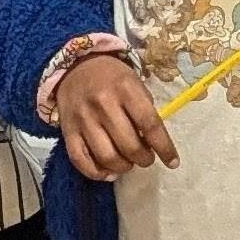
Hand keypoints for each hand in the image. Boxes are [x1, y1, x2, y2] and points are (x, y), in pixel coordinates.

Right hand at [53, 54, 176, 180]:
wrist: (73, 67)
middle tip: (146, 158)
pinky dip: (96, 172)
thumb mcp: (135, 84)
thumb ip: (144, 111)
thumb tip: (152, 144)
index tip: (172, 162)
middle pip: (129, 145)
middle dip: (144, 159)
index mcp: (125, 89)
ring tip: (128, 163)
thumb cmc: (112, 78)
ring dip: (123, 167)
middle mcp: (103, 105)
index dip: (164, 148)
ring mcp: (83, 119)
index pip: (150, 125)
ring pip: (107, 156)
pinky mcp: (68, 130)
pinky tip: (108, 173)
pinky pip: (80, 160)